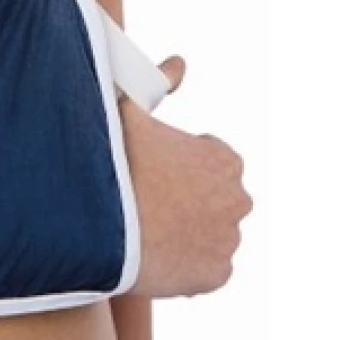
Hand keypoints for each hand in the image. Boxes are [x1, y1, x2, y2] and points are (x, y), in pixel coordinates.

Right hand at [123, 56, 252, 296]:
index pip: (211, 159)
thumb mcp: (128, 110)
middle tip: (146, 198)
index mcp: (225, 160)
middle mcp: (238, 200)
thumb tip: (179, 63)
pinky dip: (183, 263)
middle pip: (212, 198)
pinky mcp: (216, 276)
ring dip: (185, 232)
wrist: (101, 225)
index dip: (177, 162)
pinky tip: (153, 252)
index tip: (152, 168)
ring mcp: (228, 241)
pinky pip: (203, 269)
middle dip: (188, 198)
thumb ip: (156, 82)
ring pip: (207, 234)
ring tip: (145, 228)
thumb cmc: (114, 163)